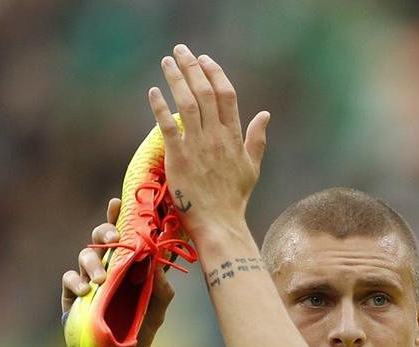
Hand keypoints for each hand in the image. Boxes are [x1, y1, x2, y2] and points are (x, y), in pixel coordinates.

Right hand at [61, 198, 175, 346]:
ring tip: (101, 278)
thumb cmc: (136, 334)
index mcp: (130, 266)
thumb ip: (161, 293)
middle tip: (114, 238)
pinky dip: (76, 281)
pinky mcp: (73, 294)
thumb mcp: (155, 316)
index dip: (125, 218)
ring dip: (94, 261)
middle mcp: (110, 266)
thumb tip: (159, 266)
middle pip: (103, 236)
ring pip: (86, 253)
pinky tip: (85, 290)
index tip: (121, 203)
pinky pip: (70, 278)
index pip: (129, 236)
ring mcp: (90, 278)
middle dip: (107, 230)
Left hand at [149, 43, 269, 240]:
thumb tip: (265, 115)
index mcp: (233, 137)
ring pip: (186, 103)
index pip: (226, 96)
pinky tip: (153, 91)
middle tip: (181, 50)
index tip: (204, 60)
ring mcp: (198, 146)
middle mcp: (216, 137)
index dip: (215, 74)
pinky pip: (168, 127)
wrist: (220, 223)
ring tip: (167, 61)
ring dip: (176, 79)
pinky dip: (159, 107)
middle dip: (192, 68)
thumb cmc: (234, 199)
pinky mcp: (179, 158)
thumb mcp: (252, 168)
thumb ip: (257, 140)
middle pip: (204, 93)